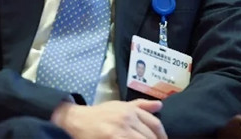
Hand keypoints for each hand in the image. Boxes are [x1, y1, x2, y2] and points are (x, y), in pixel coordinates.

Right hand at [51, 99, 166, 138]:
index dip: (162, 136)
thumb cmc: (101, 114)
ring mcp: (120, 131)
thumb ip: (141, 106)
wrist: (78, 119)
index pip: (155, 124)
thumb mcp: (120, 106)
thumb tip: (160, 105)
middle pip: (150, 137)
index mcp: (131, 110)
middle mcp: (127, 119)